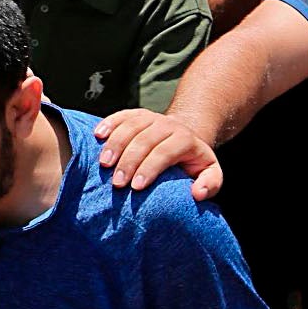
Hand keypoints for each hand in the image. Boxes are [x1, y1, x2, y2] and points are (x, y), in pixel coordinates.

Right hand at [94, 108, 221, 195]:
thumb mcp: (210, 173)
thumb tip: (197, 193)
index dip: (150, 168)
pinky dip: (108, 124)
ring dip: (115, 145)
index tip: (136, 187)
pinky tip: (97, 135)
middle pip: (145, 140)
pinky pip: (121, 115)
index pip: (165, 152)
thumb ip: (210, 184)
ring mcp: (151, 117)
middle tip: (117, 183)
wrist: (186, 136)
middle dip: (129, 162)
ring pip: (130, 126)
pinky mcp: (137, 114)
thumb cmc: (193, 162)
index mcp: (185, 139)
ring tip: (103, 165)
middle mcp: (167, 125)